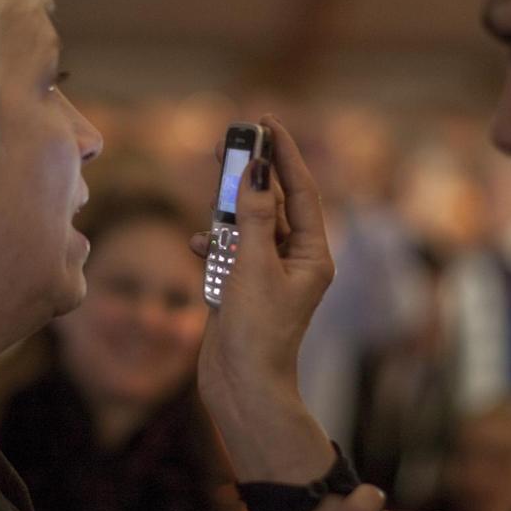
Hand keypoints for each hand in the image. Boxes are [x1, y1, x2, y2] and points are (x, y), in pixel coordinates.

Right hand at [194, 115, 337, 481]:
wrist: (242, 388)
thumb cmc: (257, 333)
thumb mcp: (254, 267)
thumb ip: (252, 216)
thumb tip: (254, 171)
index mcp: (312, 256)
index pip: (301, 191)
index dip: (284, 154)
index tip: (267, 123)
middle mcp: (295, 263)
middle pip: (274, 204)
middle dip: (252, 177)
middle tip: (232, 142)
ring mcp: (268, 277)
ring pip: (247, 228)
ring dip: (227, 214)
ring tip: (209, 193)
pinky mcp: (244, 291)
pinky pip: (229, 255)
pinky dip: (214, 248)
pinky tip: (198, 246)